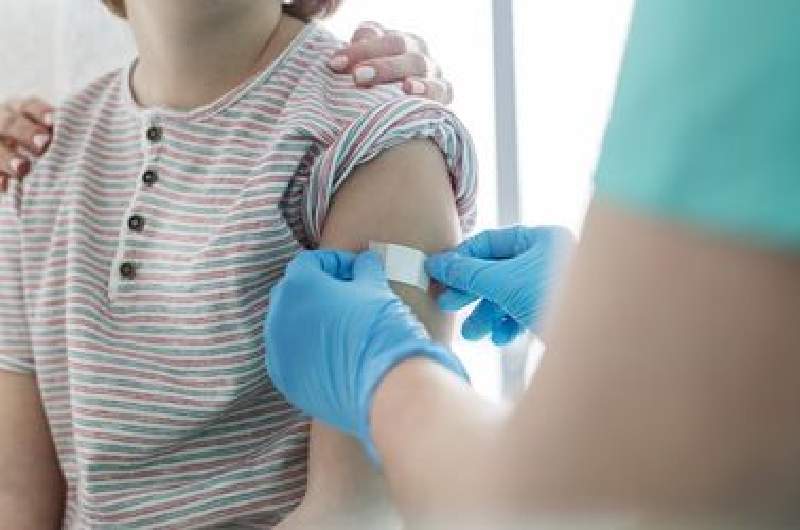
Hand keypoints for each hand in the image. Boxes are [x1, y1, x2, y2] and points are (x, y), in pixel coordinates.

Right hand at [0, 97, 54, 191]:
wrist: (20, 159)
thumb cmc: (47, 142)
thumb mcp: (51, 134)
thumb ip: (60, 135)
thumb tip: (86, 142)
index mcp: (22, 111)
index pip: (29, 107)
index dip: (41, 113)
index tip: (54, 122)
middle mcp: (4, 123)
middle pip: (10, 124)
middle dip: (26, 133)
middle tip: (43, 144)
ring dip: (9, 158)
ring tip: (23, 168)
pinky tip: (5, 185)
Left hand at [265, 250, 466, 459]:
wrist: (385, 387)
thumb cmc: (380, 330)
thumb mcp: (376, 288)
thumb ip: (365, 269)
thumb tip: (365, 263)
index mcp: (298, 286)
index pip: (309, 263)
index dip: (335, 263)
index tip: (357, 271)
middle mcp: (278, 316)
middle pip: (293, 292)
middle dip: (318, 289)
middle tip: (349, 295)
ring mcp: (278, 351)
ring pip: (289, 326)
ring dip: (311, 321)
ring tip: (343, 326)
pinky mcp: (285, 380)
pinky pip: (291, 356)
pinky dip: (307, 350)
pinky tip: (335, 354)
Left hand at [330, 21, 452, 103]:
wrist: (395, 123)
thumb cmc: (370, 97)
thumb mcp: (357, 76)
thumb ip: (352, 62)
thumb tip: (337, 62)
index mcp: (388, 40)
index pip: (374, 33)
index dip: (356, 48)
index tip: (335, 64)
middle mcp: (412, 48)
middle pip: (397, 44)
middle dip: (375, 59)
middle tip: (356, 76)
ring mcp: (429, 68)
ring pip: (416, 62)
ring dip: (397, 71)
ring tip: (379, 79)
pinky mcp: (442, 90)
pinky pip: (440, 87)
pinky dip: (427, 88)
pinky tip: (411, 91)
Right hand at [425, 226, 574, 345]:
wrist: (600, 340)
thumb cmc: (555, 298)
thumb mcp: (504, 282)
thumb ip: (469, 274)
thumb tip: (438, 264)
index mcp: (540, 239)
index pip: (488, 243)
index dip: (460, 260)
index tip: (436, 276)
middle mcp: (548, 258)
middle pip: (496, 271)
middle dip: (471, 293)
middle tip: (448, 307)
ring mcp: (552, 286)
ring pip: (508, 296)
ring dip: (486, 315)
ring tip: (472, 334)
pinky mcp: (556, 312)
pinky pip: (523, 313)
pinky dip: (507, 325)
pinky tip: (499, 339)